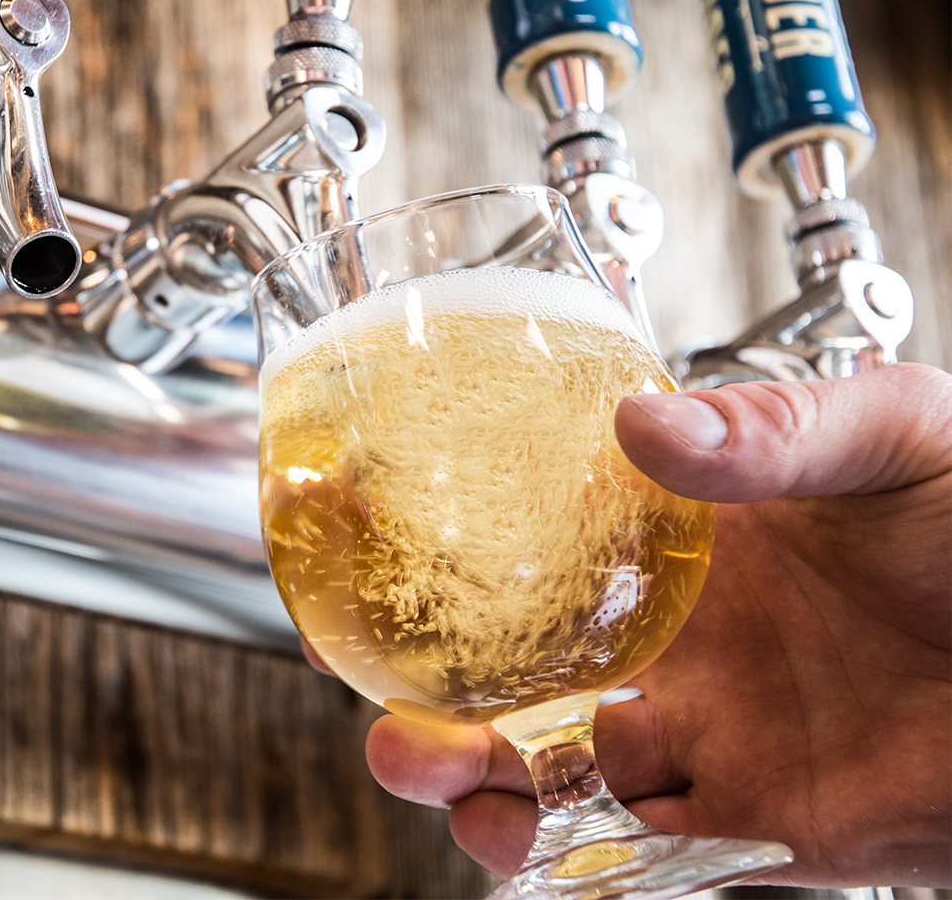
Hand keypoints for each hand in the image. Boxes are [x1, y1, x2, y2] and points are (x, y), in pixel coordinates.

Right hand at [361, 363, 951, 886]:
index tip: (377, 584)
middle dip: (448, 727)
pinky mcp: (782, 834)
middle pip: (534, 704)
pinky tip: (537, 848)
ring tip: (444, 789)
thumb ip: (773, 426)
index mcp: (696, 557)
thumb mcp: (900, 436)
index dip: (455, 587)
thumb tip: (642, 421)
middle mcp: (691, 658)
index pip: (545, 575)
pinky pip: (661, 864)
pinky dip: (587, 867)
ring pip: (575, 795)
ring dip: (495, 804)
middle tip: (395, 734)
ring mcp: (730, 749)